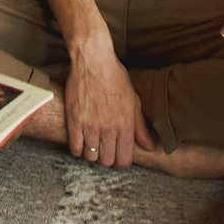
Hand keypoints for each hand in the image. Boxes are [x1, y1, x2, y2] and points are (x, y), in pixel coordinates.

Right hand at [62, 40, 152, 168]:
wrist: (93, 61)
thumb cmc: (115, 78)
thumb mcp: (133, 100)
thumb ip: (140, 127)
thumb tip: (149, 147)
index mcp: (126, 125)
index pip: (124, 159)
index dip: (122, 162)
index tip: (119, 157)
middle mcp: (109, 129)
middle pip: (107, 161)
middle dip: (108, 158)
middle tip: (106, 150)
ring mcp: (90, 126)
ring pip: (91, 157)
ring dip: (93, 154)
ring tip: (93, 144)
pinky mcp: (74, 121)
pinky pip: (75, 148)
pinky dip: (78, 150)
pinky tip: (81, 142)